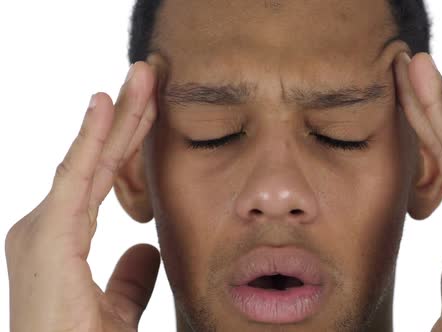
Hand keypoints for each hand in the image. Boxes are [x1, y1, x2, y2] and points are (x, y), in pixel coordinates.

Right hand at [5, 62, 159, 330]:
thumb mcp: (116, 308)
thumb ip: (129, 278)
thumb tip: (146, 249)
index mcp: (63, 239)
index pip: (104, 177)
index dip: (129, 141)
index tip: (153, 108)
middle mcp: (47, 226)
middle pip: (97, 160)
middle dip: (126, 116)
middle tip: (149, 75)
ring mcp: (43, 228)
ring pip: (90, 159)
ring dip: (118, 115)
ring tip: (142, 75)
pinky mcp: (48, 235)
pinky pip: (77, 176)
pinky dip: (93, 138)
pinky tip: (107, 104)